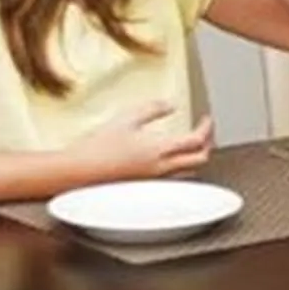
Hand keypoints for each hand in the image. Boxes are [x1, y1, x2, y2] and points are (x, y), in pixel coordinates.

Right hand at [78, 99, 212, 181]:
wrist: (80, 171)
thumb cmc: (100, 146)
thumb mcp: (127, 118)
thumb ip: (152, 109)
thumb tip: (170, 105)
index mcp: (161, 150)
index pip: (197, 141)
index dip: (207, 128)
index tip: (207, 119)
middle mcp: (162, 167)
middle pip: (200, 159)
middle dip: (207, 143)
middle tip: (205, 131)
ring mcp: (155, 179)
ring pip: (189, 170)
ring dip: (196, 155)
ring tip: (192, 142)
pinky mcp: (146, 184)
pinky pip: (174, 176)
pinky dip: (181, 164)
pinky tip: (171, 156)